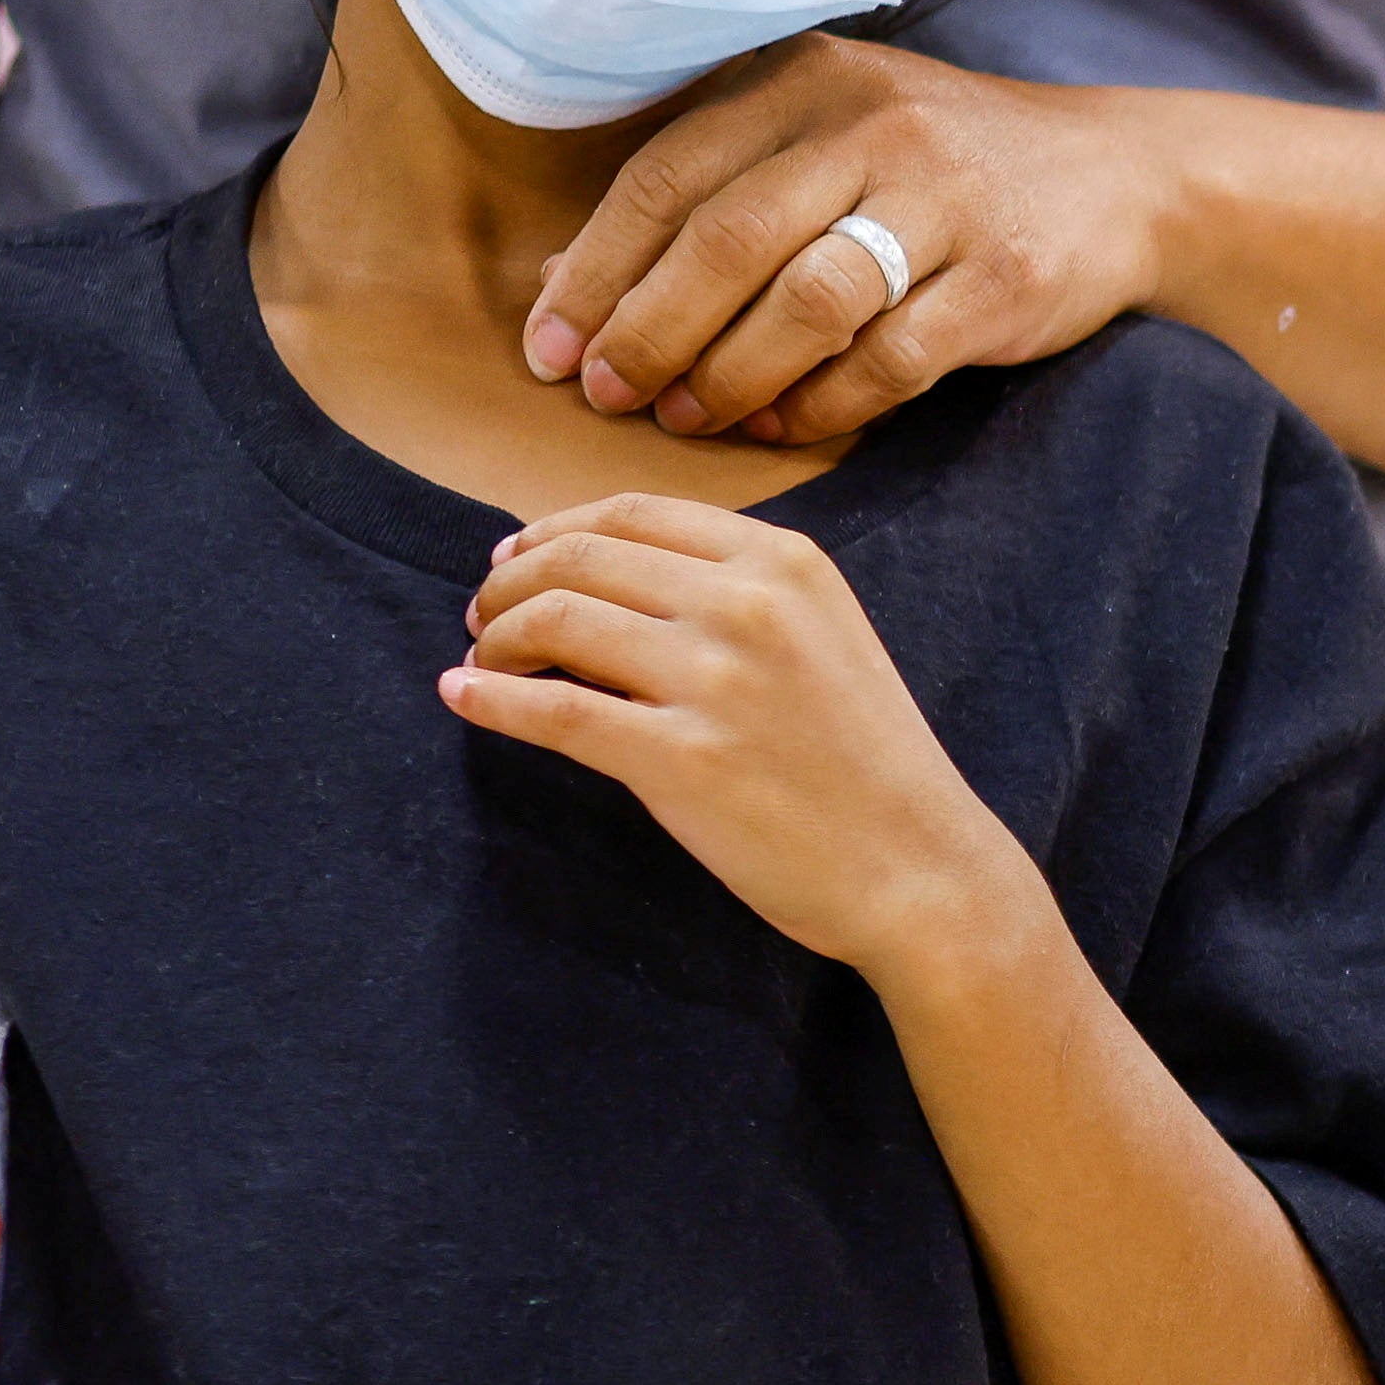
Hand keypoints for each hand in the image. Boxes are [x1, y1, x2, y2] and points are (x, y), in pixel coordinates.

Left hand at [450, 495, 1047, 986]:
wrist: (922, 870)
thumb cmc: (868, 766)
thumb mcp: (824, 639)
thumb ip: (737, 594)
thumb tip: (602, 580)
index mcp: (784, 561)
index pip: (631, 513)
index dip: (554, 530)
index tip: (518, 559)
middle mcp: (747, 603)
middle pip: (579, 556)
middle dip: (510, 581)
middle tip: (483, 617)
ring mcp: (715, 680)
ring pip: (555, 619)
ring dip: (495, 636)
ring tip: (483, 661)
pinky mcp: (682, 760)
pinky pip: (553, 711)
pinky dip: (490, 698)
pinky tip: (462, 697)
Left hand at [524, 37, 1177, 452]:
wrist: (1109, 174)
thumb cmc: (927, 169)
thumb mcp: (818, 143)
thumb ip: (705, 197)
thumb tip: (561, 287)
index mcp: (805, 79)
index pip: (670, 173)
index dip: (598, 269)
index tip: (552, 347)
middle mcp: (872, 125)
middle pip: (729, 238)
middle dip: (651, 330)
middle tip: (608, 396)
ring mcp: (946, 201)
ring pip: (808, 303)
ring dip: (731, 375)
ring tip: (686, 418)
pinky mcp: (1004, 280)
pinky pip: (891, 361)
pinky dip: (822, 406)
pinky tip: (779, 428)